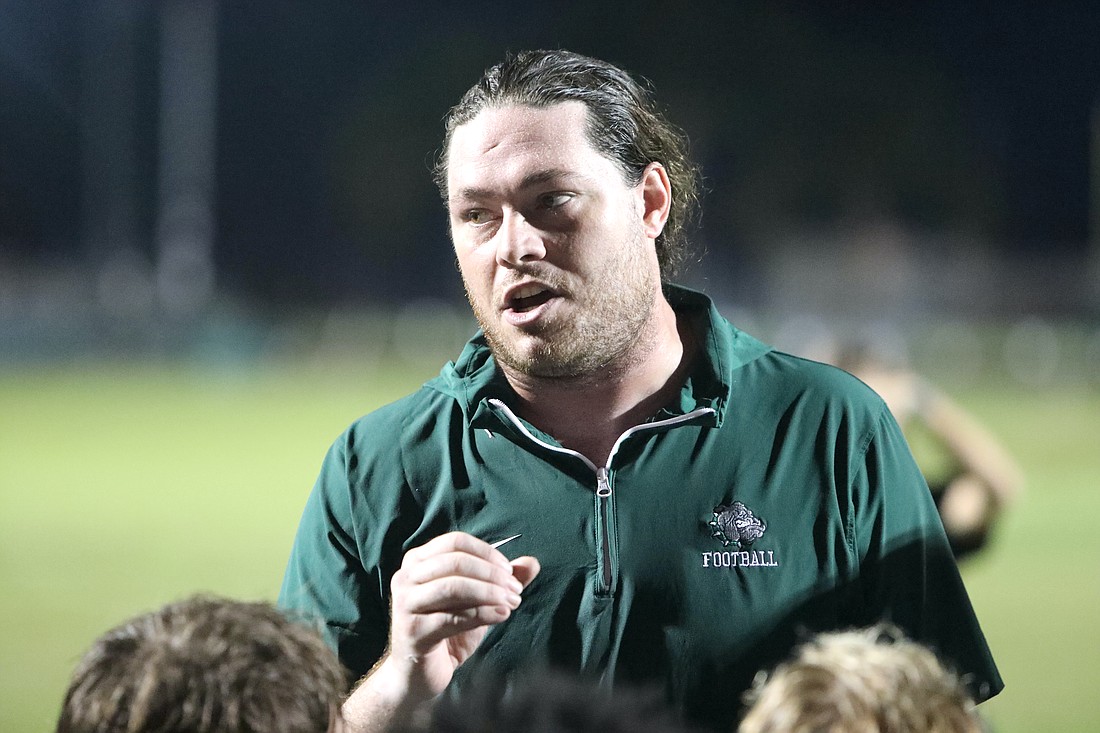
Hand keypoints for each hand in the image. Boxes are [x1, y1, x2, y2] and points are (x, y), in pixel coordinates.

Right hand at [385, 531, 539, 697]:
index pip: (455, 542)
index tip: (510, 572)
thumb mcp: (476, 600)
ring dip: (489, 593)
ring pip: (454, 587)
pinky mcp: (413, 631)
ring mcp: (406, 604)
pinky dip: (482, 614)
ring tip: (511, 603)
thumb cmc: (446, 630)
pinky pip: (452, 617)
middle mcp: (406, 577)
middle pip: (455, 561)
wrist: (419, 673)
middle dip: (492, 574)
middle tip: (515, 590)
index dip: (487, 554)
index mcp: (418, 561)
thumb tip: (532, 563)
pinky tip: (501, 615)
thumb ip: (501, 580)